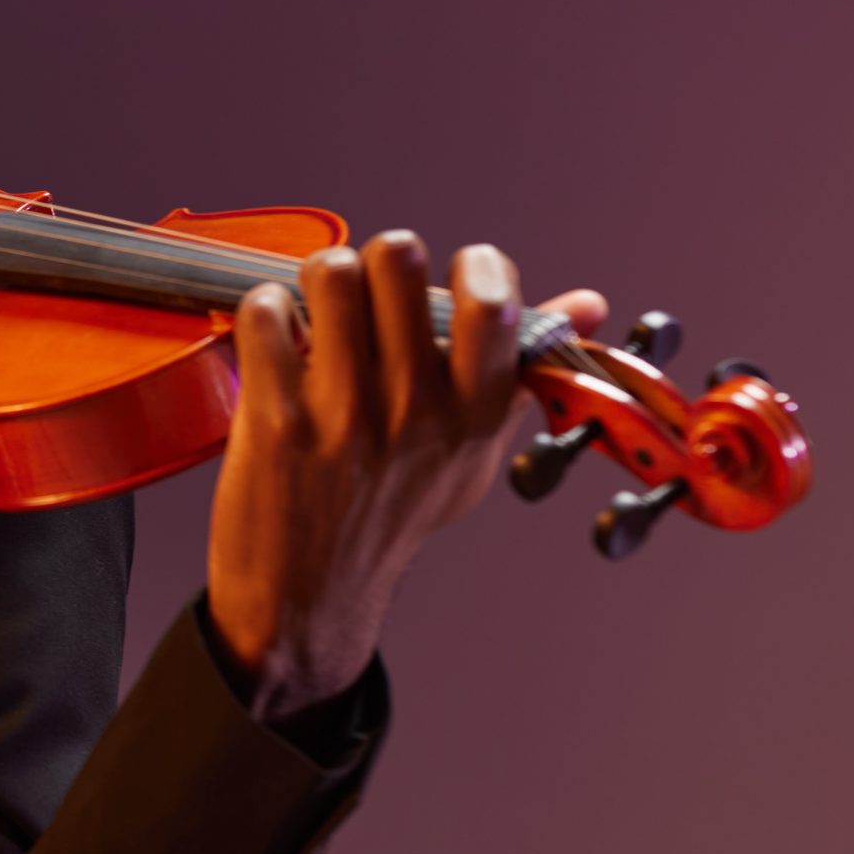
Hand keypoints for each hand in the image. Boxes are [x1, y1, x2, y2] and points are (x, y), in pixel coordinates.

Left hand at [205, 231, 607, 720]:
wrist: (307, 596)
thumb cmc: (391, 514)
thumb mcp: (471, 453)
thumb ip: (520, 373)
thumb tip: (588, 303)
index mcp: (474, 415)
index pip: (492, 302)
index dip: (471, 265)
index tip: (452, 275)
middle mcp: (416, 412)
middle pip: (398, 258)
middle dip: (376, 262)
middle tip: (365, 295)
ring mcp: (345, 416)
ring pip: (330, 273)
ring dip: (318, 280)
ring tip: (317, 313)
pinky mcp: (277, 420)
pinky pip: (266, 312)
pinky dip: (265, 313)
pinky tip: (275, 345)